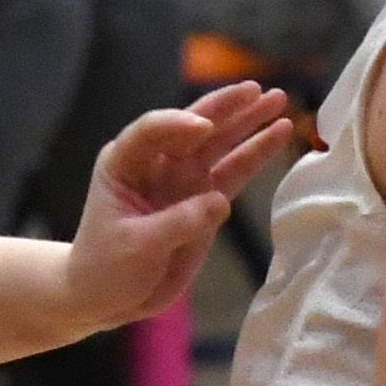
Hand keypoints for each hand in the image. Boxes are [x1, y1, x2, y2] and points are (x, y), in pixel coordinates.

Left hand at [59, 82, 292, 330]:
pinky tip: (280, 132)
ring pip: (220, 143)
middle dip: (224, 107)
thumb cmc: (105, 268)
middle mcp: (157, 162)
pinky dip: (256, 153)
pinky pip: (235, 172)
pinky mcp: (204, 199)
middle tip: (256, 89)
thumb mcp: (134, 246)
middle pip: (193, 127)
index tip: (203, 128)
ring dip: (248, 121)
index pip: (151, 132)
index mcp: (124, 163)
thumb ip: (177, 224)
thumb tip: (220, 202)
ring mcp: (183, 178)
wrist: (109, 296)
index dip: (177, 125)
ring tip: (278, 98)